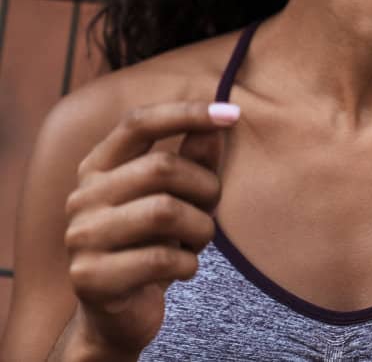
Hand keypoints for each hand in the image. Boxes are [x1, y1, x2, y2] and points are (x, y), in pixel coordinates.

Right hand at [60, 101, 239, 357]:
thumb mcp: (177, 199)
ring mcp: (81, 237)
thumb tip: (217, 121)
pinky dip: (188, 264)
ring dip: (201, 228)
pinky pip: (162, 259)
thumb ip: (194, 160)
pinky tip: (182, 269)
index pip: (138, 123)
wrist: (118, 315)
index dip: (187, 114)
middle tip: (212, 208)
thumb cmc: (153, 245)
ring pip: (165, 211)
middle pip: (162, 168)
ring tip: (198, 240)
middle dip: (205, 187)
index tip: (233, 114)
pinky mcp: (90, 277)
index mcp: (99, 168)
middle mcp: (82, 197)